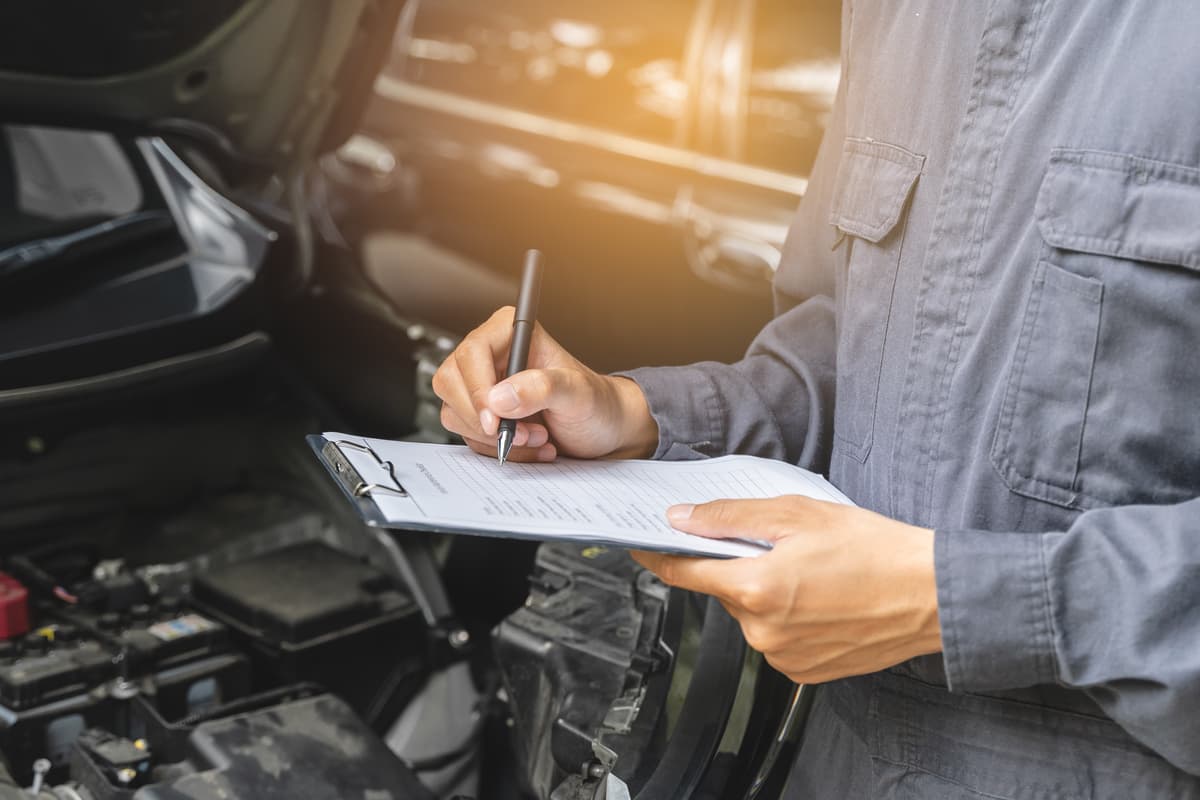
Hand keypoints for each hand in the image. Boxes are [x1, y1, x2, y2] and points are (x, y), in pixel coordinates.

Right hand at [432, 307, 658, 461]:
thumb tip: (499, 397)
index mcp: (510, 332)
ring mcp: (483, 385)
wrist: (604, 431)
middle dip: (484, 418)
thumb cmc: (597, 403)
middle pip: (451, 382)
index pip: (472, 353)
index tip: (496, 421)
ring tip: (535, 437)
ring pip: (455, 412)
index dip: (478, 390)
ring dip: (494, 437)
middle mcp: (491, 355)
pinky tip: (528, 444)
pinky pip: (467, 434)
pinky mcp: (482, 413)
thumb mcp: (579, 393)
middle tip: (521, 433)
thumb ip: (543, 388)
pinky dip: (496, 448)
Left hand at [632, 497, 941, 683]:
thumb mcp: (797, 514)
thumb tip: (683, 520)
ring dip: (763, 593)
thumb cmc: (874, 550)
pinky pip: (776, 639)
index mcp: (756, 588)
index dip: (658, 555)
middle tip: (778, 545)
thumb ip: (730, 518)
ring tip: (810, 574)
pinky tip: (819, 600)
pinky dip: (786, 618)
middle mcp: (763, 630)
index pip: (683, 572)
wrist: (931, 594)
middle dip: (737, 566)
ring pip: (750, 615)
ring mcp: (782, 657)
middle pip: (723, 591)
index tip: (642, 544)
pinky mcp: (803, 673)